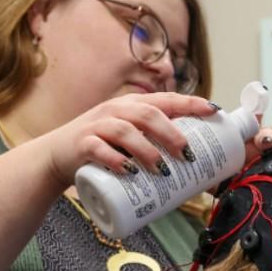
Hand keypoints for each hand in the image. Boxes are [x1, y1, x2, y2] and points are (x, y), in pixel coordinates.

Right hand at [23, 92, 216, 188]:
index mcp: (132, 106)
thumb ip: (156, 144)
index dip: (190, 103)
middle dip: (171, 133)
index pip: (166, 99)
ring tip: (161, 169)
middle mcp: (116, 111)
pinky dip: (116, 160)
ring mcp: (97, 126)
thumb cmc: (104, 149)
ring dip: (147, 150)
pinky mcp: (82, 144)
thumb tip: (197, 165)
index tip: (214, 111)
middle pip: (148, 114)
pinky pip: (99, 149)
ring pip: (126, 131)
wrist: (57, 157)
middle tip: (187, 154)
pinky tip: (129, 171)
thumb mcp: (130, 139)